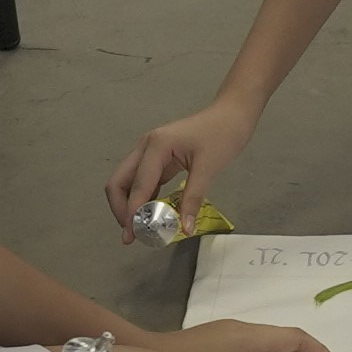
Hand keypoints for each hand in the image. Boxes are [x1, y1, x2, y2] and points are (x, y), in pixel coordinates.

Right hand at [103, 101, 252, 238]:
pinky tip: (151, 215)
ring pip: (127, 182)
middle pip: (119, 182)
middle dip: (121, 209)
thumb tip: (185, 228)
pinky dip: (142, 199)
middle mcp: (145, 147)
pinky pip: (142, 182)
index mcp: (155, 146)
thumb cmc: (222, 135)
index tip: (133, 236)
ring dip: (129, 205)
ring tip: (139, 229)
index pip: (137, 186)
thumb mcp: (209, 168)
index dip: (132, 212)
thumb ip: (193, 199)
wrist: (231, 115)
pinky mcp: (158, 158)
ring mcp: (149, 152)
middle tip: (131, 234)